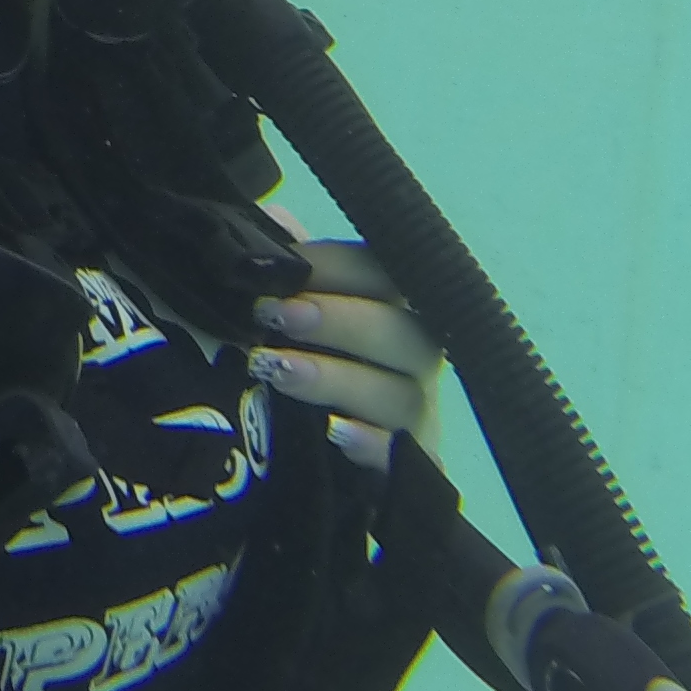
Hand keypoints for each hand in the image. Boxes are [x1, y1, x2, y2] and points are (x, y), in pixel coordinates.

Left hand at [247, 233, 445, 468]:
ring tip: (275, 369)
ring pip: (400, 394)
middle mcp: (416, 358)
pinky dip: (371, 443)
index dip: (337, 266)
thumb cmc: (307, 364)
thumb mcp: (291, 314)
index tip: (281, 269)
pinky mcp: (410, 471)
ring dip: (335, 377)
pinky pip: (404, 458)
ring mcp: (417, 415)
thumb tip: (274, 219)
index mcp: (394, 309)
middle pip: (405, 332)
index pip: (386, 273)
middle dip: (338, 319)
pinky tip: (331, 432)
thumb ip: (289, 269)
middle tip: (272, 316)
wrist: (316, 458)